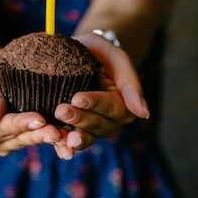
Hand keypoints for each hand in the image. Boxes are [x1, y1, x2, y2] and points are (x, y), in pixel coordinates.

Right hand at [0, 50, 62, 155]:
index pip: (2, 129)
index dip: (21, 124)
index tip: (39, 118)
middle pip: (20, 139)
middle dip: (40, 135)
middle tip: (58, 132)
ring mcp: (11, 139)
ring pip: (33, 139)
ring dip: (51, 138)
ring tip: (69, 136)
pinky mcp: (25, 132)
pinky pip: (41, 133)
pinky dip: (57, 133)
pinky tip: (72, 131)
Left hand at [51, 33, 149, 158]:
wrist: (78, 52)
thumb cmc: (100, 52)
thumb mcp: (116, 58)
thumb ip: (131, 83)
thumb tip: (144, 113)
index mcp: (122, 103)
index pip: (113, 108)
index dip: (96, 105)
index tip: (77, 98)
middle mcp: (109, 120)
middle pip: (100, 127)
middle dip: (80, 120)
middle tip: (61, 110)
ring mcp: (91, 127)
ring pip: (86, 138)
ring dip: (72, 139)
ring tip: (57, 136)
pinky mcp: (72, 129)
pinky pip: (70, 141)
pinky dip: (62, 146)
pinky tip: (53, 144)